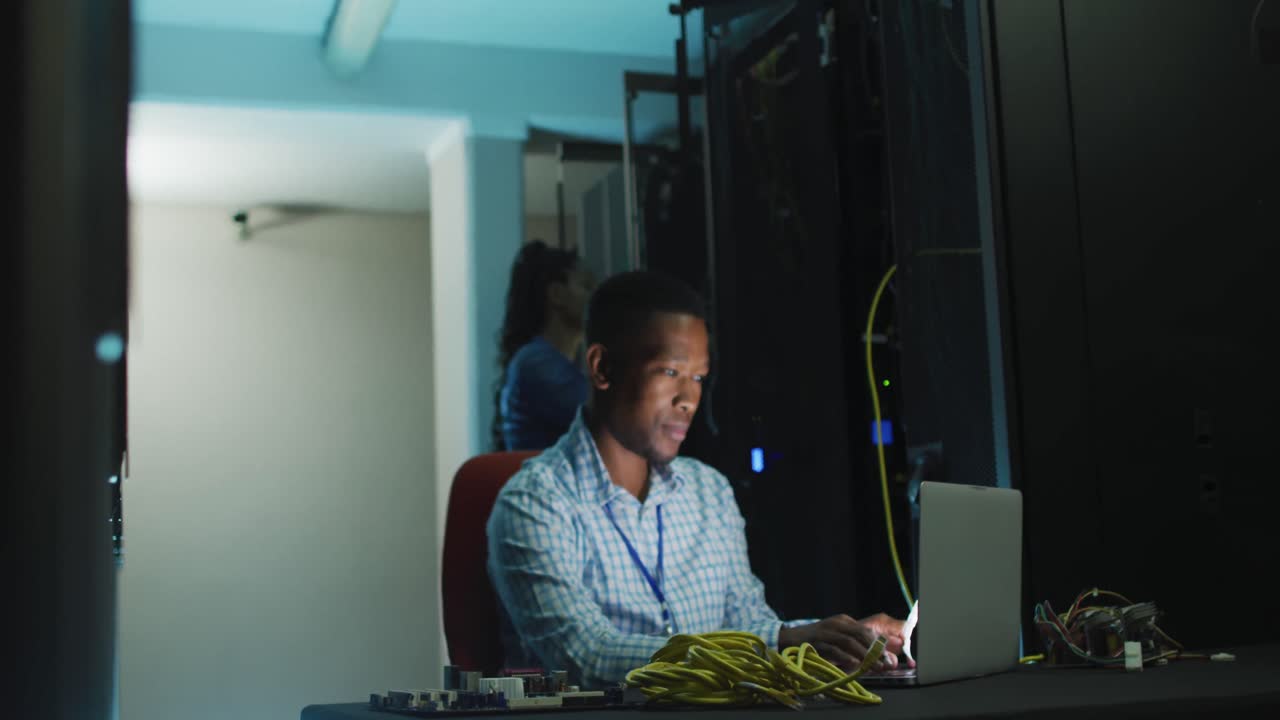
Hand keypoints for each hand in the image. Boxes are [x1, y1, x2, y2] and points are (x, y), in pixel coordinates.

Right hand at [778, 614, 906, 672]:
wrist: (789, 639)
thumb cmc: (816, 642)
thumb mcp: (836, 638)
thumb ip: (853, 644)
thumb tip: (875, 655)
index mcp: (843, 621)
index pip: (866, 630)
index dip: (878, 644)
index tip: (887, 658)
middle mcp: (836, 623)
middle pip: (860, 634)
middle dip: (874, 650)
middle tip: (884, 663)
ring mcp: (825, 632)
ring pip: (849, 641)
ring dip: (863, 655)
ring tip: (873, 666)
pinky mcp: (816, 642)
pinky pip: (833, 649)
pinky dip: (845, 657)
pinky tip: (853, 664)